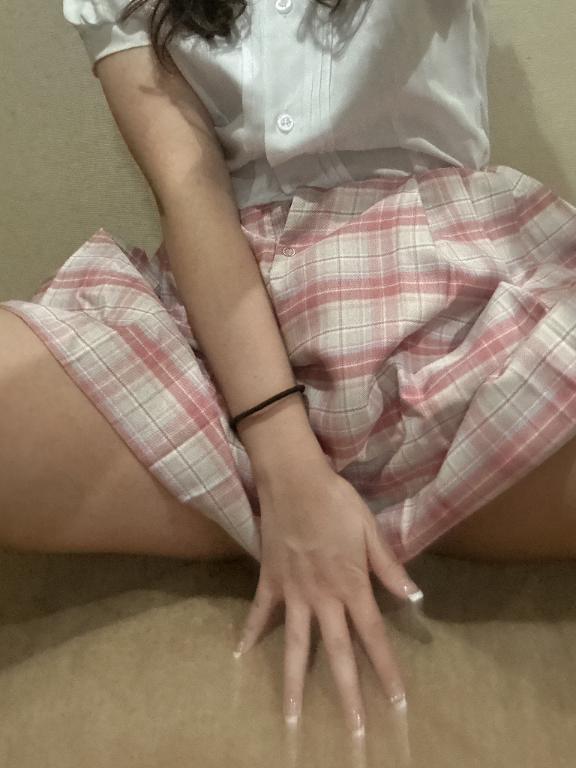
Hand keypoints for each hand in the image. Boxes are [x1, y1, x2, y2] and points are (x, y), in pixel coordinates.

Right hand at [233, 461, 422, 735]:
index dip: (387, 671)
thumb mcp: (369, 530)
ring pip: (294, 645)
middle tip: (354, 733)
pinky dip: (250, 634)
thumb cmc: (336, 501)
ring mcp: (292, 592)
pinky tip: (240, 657)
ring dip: (294, 683)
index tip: (397, 704)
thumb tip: (414, 597)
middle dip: (348, 694)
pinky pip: (259, 613)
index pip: (373, 636)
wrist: (293, 479)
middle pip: (337, 652)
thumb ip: (388, 567)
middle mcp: (322, 596)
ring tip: (291, 718)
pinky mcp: (270, 580)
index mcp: (351, 584)